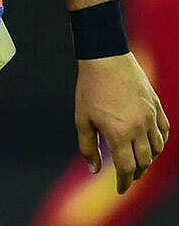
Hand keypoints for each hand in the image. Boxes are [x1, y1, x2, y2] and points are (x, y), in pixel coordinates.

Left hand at [75, 52, 169, 193]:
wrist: (104, 56)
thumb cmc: (89, 87)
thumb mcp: (82, 118)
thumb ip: (88, 147)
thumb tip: (94, 170)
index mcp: (118, 134)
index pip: (127, 169)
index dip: (124, 183)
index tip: (121, 188)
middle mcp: (138, 128)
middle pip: (144, 162)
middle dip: (136, 173)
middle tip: (129, 175)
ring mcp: (150, 116)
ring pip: (157, 148)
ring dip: (149, 158)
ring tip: (139, 160)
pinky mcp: (155, 105)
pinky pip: (164, 130)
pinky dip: (160, 141)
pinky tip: (152, 143)